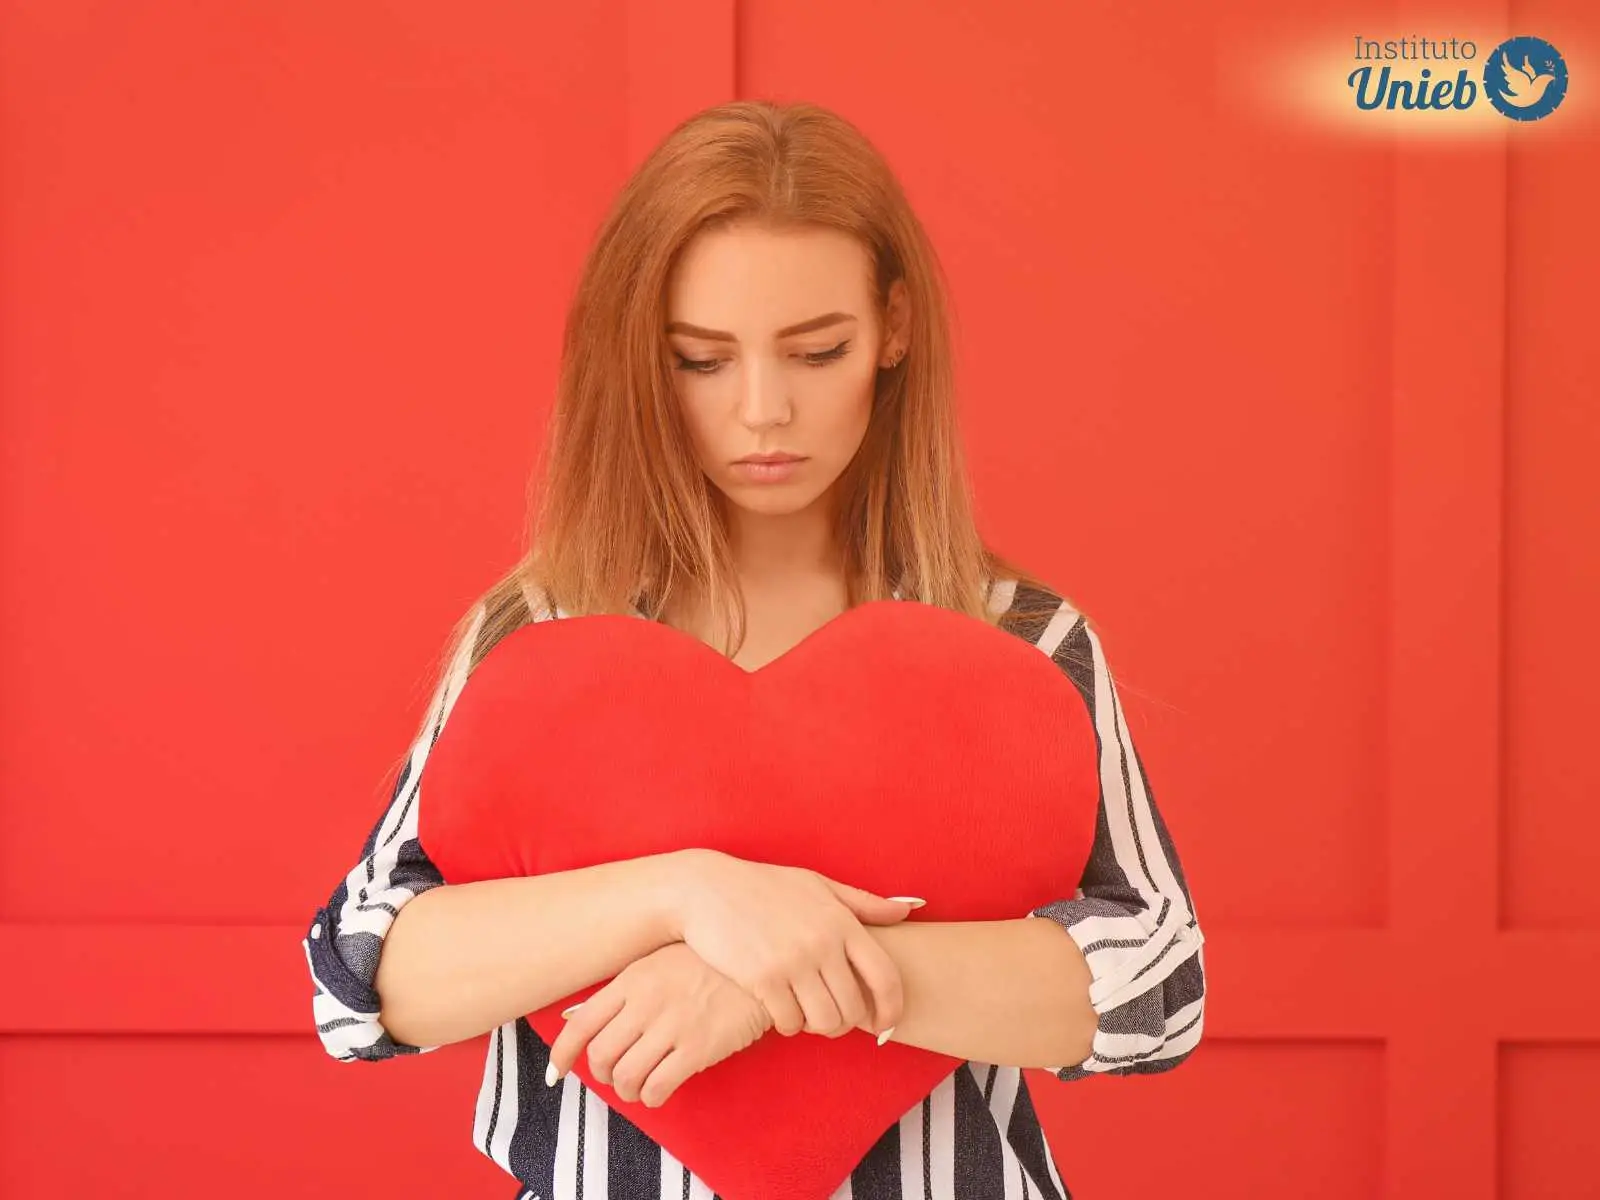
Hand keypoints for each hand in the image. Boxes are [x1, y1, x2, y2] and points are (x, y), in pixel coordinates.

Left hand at [547, 941, 771, 1107]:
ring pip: (626, 1077)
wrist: (756, 966)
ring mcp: (672, 1026)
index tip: (555, 1073)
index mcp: (631, 980)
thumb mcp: (657, 963)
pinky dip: (651, 1097)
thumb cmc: (705, 963)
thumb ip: (620, 991)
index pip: (581, 1025)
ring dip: (627, 1091)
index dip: (561, 1055)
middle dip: (602, 1075)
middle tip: (615, 1074)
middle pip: (600, 1056)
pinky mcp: (698, 1048)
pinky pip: (657, 1087)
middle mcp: (646, 1003)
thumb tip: (574, 1019)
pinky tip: (660, 1089)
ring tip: (639, 1085)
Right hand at [668, 849, 918, 1038]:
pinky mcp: (763, 980)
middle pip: (854, 1009)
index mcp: (842, 922)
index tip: (886, 1023)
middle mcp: (822, 943)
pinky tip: (781, 1009)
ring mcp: (793, 963)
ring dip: (818, 1026)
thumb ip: (864, 902)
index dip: (892, 1009)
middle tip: (832, 1018)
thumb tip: (909, 908)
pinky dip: (789, 1024)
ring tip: (807, 1014)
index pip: (886, 977)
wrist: (706, 889)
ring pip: (825, 1022)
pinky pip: (790, 1023)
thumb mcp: (817, 885)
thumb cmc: (765, 886)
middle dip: (846, 1022)